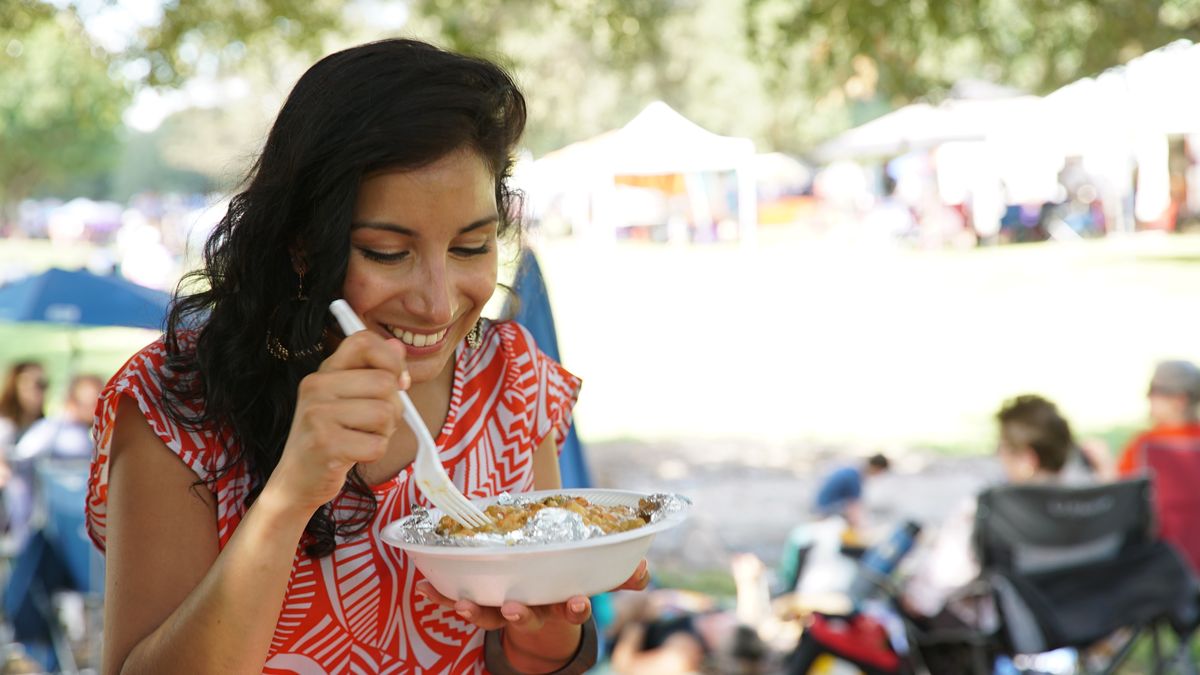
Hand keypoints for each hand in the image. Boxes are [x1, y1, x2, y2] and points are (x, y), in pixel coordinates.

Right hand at [265, 331, 408, 514]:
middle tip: (375, 424)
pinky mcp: (325, 444)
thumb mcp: (349, 398)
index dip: (391, 359)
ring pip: (385, 413)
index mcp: (324, 370)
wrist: (297, 480)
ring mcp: (317, 414)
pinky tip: (355, 454)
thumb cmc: (332, 437)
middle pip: (385, 382)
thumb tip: (398, 345)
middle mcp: (316, 386)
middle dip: (394, 408)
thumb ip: (373, 371)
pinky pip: (378, 444)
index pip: (364, 341)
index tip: (397, 381)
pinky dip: (375, 453)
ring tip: (363, 438)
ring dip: (385, 432)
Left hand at [415, 559, 650, 667]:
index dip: (573, 607)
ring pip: (490, 615)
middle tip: (515, 607)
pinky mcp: (480, 603)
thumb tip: (644, 570)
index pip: (570, 608)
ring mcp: (504, 609)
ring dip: (477, 611)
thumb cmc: (566, 580)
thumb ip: (618, 573)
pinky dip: (443, 596)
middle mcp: (532, 609)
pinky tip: (427, 588)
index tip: (577, 601)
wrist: (540, 605)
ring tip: (465, 603)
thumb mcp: (592, 576)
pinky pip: (460, 601)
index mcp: (560, 602)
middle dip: (520, 614)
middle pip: (527, 616)